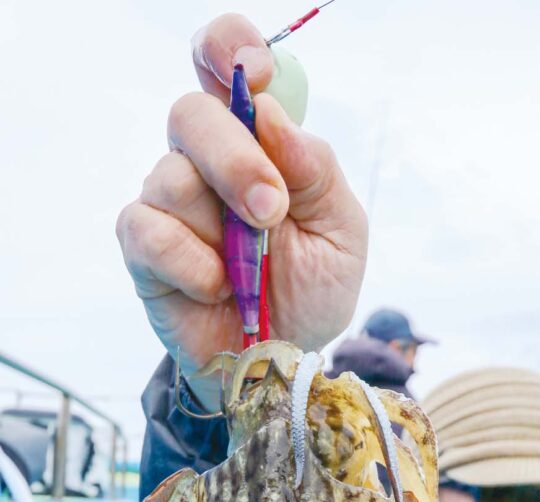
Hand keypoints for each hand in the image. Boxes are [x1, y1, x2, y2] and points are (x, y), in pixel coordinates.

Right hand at [116, 13, 367, 373]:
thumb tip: (272, 115)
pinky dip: (190, 264)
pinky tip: (216, 288)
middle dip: (233, 158)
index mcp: (257, 142)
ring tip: (249, 269)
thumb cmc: (311, 291)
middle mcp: (205, 162)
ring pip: (171, 177)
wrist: (282, 361)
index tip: (253, 72)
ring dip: (220, 227)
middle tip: (270, 210)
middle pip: (190, 113)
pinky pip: (148, 231)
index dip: (228, 47)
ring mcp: (170, 205)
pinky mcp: (144, 251)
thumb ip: (316, 170)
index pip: (223, 62)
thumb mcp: (341, 232)